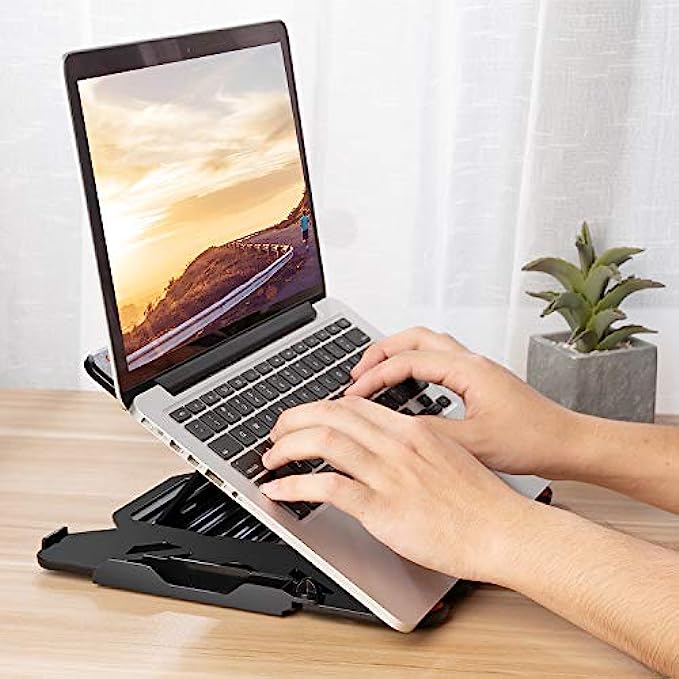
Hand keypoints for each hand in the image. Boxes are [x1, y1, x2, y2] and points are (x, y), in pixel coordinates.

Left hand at [259, 396, 534, 582]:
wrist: (504, 530)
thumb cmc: (482, 501)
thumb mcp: (447, 458)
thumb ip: (413, 450)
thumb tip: (384, 453)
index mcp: (412, 430)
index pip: (353, 405)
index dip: (319, 408)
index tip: (304, 418)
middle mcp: (397, 444)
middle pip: (331, 414)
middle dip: (293, 419)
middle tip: (276, 433)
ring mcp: (389, 474)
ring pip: (324, 441)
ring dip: (286, 447)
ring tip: (270, 457)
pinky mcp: (383, 507)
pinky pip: (328, 487)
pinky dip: (295, 486)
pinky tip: (280, 491)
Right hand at [345, 327, 583, 478]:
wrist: (567, 443)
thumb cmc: (533, 440)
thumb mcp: (474, 444)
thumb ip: (431, 434)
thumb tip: (394, 428)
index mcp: (468, 370)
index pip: (408, 360)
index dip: (375, 375)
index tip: (355, 393)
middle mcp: (471, 361)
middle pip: (414, 338)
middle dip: (380, 351)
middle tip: (357, 373)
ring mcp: (476, 367)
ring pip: (426, 344)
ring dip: (397, 354)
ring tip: (375, 373)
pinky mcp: (479, 379)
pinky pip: (438, 358)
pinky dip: (414, 364)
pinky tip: (407, 384)